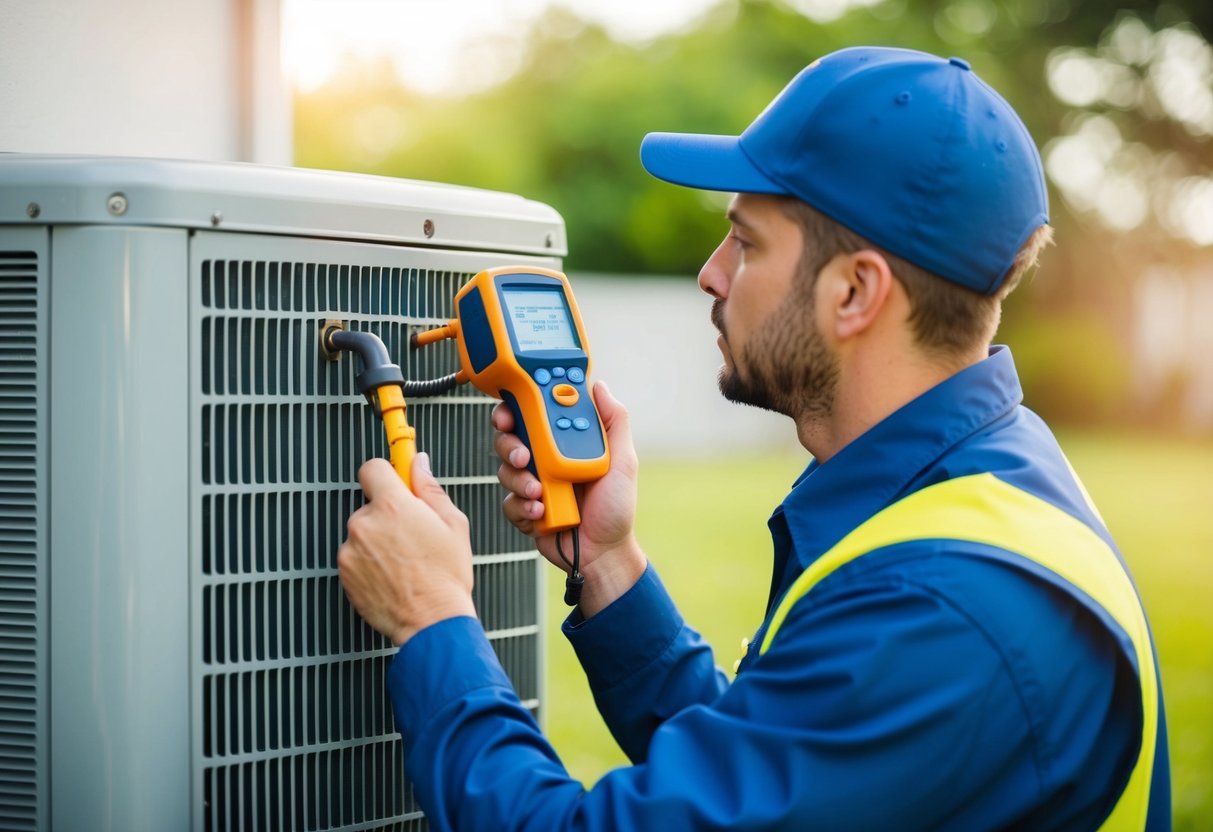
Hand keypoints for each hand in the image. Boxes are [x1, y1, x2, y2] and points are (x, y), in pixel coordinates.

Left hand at [337, 453, 476, 645]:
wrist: (432, 622)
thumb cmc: (446, 577)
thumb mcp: (453, 524)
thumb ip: (430, 487)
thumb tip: (418, 463)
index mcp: (393, 506)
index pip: (372, 468)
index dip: (386, 473)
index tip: (394, 480)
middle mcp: (365, 524)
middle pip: (370, 504)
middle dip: (387, 514)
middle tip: (413, 534)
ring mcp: (350, 550)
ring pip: (362, 532)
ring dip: (377, 540)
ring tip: (404, 561)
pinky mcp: (344, 574)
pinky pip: (354, 557)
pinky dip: (368, 563)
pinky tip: (392, 575)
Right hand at [493, 380, 646, 616]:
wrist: (603, 553)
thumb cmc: (616, 508)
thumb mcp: (623, 460)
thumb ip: (614, 421)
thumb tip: (599, 386)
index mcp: (564, 442)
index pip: (535, 413)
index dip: (519, 406)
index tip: (514, 408)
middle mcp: (545, 458)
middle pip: (510, 436)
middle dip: (510, 442)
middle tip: (523, 455)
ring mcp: (532, 483)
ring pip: (505, 468)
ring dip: (519, 478)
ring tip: (539, 492)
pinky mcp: (523, 508)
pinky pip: (508, 500)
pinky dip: (522, 505)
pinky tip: (541, 511)